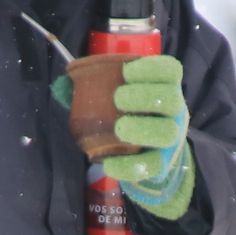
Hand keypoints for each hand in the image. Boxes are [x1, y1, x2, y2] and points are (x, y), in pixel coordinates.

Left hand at [103, 57, 194, 220]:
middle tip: (118, 98)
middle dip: (146, 96)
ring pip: (167, 132)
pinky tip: (109, 163)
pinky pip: (152, 166)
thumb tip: (61, 85)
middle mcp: (173, 111)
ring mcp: (170, 139)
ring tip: (120, 128)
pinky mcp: (162, 164)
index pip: (169, 70)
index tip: (126, 71)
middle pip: (172, 99)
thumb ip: (89, 89)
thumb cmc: (129, 115)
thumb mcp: (115, 98)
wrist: (146, 155)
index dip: (151, 68)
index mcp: (163, 87)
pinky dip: (129, 166)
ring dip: (143, 128)